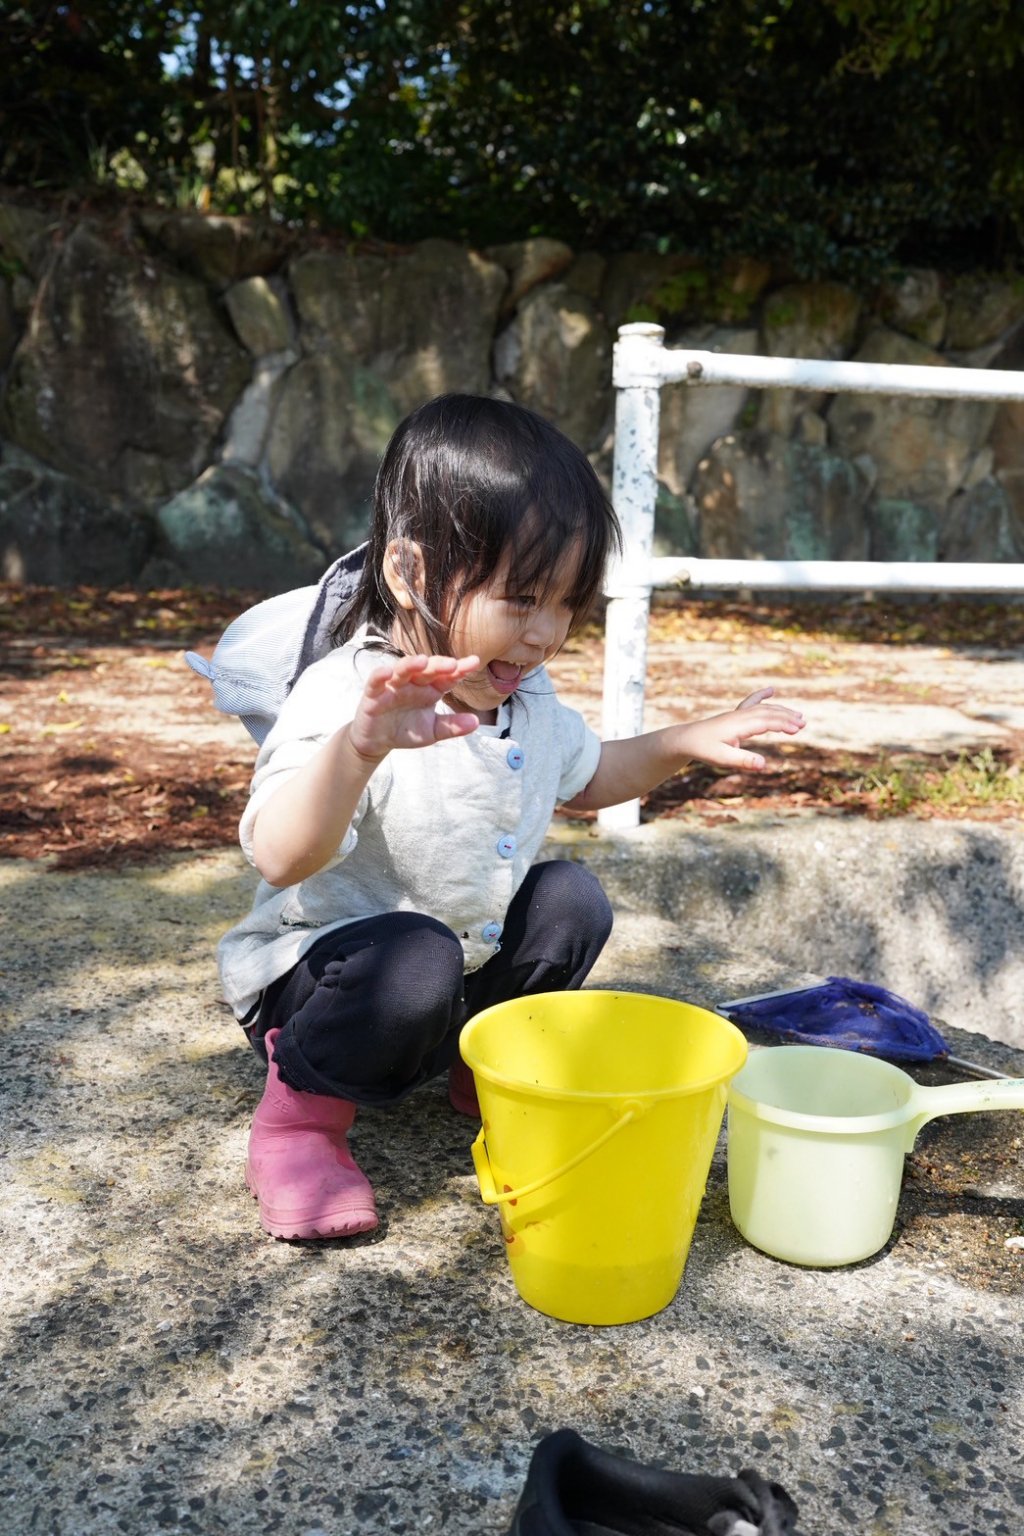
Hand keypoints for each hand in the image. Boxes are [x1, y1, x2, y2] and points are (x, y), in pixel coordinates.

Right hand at [347, 653, 480, 761]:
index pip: (447, 676)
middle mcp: (413, 683)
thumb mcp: (433, 731)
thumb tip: (476, 722)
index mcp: (430, 689)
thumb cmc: (406, 731)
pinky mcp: (373, 695)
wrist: (378, 742)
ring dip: (411, 664)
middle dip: (439, 665)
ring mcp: (393, 687)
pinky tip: (387, 672)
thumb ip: (453, 726)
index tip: (474, 662)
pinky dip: (380, 676)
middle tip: (452, 664)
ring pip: (402, 670)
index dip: (460, 669)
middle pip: (427, 669)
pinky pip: (376, 682)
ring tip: (422, 661)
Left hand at [678, 687, 804, 771]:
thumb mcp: (722, 758)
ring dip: (781, 711)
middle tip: (803, 723)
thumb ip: (743, 760)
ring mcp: (737, 714)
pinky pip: (751, 702)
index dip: (782, 725)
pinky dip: (762, 696)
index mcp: (737, 725)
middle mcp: (739, 716)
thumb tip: (764, 764)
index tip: (798, 729)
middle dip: (786, 718)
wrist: (686, 739)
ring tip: (798, 717)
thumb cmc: (703, 749)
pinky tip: (771, 690)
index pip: (765, 722)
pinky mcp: (735, 716)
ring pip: (763, 709)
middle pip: (767, 713)